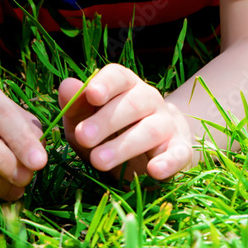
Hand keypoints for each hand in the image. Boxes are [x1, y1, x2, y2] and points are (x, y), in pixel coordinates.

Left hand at [57, 65, 194, 184]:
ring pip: (151, 130)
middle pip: (133, 104)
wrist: (152, 150)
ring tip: (98, 161)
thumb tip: (67, 86)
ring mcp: (167, 125)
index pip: (118, 76)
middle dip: (107, 120)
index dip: (105, 83)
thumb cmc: (110, 131)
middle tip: (83, 137)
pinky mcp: (180, 151)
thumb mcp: (85, 118)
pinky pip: (178, 154)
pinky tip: (154, 171)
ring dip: (124, 145)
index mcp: (126, 86)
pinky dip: (168, 162)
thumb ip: (75, 104)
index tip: (91, 95)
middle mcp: (149, 100)